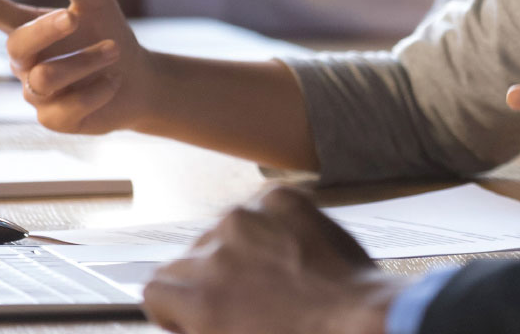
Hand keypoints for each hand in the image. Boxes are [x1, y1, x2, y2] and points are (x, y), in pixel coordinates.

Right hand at [0, 0, 152, 134]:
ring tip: (114, 52)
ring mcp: (35, 92)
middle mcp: (25, 61)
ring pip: (46, 77)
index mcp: (29, 27)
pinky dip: (98, 90)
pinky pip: (67, 106)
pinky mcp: (52, 119)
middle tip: (77, 16)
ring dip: (87, 60)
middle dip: (47, 30)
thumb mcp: (96, 2)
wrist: (139, 80)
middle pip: (17, 45)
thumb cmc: (109, 34)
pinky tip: (111, 82)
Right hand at [143, 185, 405, 333]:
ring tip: (276, 275)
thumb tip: (190, 320)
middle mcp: (214, 250)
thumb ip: (200, 327)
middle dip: (208, 279)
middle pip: (187, 259)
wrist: (362, 320)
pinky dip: (273, 226)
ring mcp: (248, 216)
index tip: (197, 315)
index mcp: (198, 296)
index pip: (157, 288)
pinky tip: (294, 252)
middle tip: (243, 300)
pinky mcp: (281, 198)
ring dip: (239, 250)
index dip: (177, 307)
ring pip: (223, 230)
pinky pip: (262, 208)